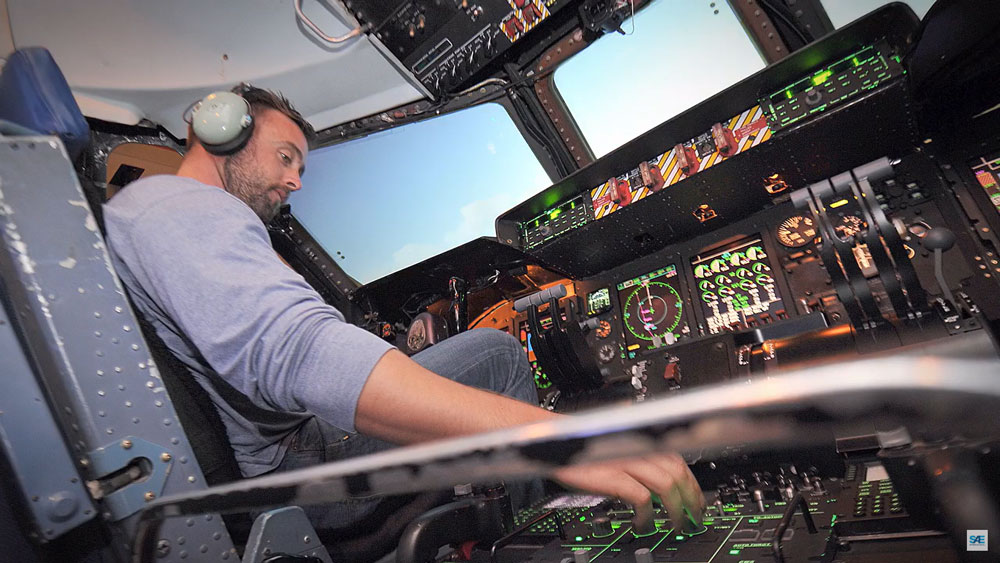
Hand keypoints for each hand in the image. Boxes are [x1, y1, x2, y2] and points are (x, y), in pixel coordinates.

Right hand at [551, 453, 704, 532]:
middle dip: (691, 499)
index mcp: (642, 439)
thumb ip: (641, 457)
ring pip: (666, 484)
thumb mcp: (619, 446)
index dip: (693, 483)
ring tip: (676, 524)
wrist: (555, 440)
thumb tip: (662, 478)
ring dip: (676, 509)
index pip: (679, 460)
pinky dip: (647, 514)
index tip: (697, 501)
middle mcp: (638, 447)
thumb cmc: (583, 444)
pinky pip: (641, 498)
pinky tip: (643, 523)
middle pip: (679, 473)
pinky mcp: (612, 475)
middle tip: (694, 517)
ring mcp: (626, 460)